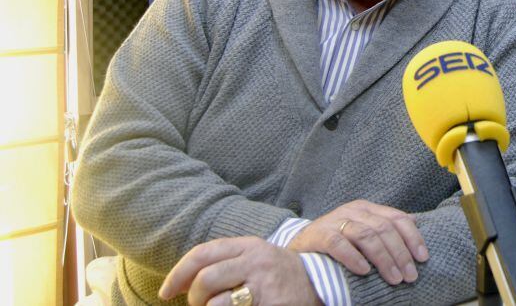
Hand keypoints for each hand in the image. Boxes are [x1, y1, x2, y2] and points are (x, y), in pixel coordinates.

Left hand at [159, 236, 318, 305]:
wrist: (320, 281)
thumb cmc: (277, 273)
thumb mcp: (254, 257)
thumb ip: (224, 262)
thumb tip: (182, 281)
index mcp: (248, 245)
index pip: (202, 254)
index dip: (177, 274)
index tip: (166, 292)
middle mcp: (255, 261)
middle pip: (205, 280)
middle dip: (194, 298)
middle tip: (200, 305)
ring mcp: (264, 284)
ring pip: (217, 303)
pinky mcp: (271, 304)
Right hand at [288, 199, 428, 284]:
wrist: (300, 245)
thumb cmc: (337, 242)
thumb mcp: (362, 233)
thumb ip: (383, 232)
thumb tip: (415, 236)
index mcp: (367, 209)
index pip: (397, 217)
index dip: (412, 237)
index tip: (423, 257)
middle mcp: (353, 210)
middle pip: (384, 228)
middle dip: (400, 253)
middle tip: (409, 275)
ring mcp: (335, 220)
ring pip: (366, 235)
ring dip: (383, 259)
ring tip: (394, 278)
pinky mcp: (319, 234)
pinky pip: (339, 244)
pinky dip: (353, 257)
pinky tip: (364, 271)